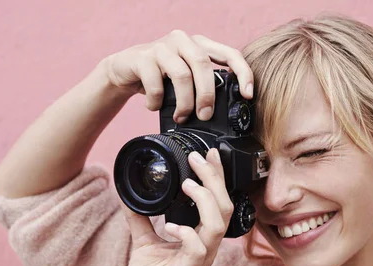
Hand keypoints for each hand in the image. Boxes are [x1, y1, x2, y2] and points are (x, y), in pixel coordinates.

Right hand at [102, 29, 253, 122]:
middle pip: (204, 65)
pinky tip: (154, 106)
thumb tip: (226, 110)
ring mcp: (162, 47)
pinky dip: (156, 101)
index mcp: (200, 45)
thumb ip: (204, 85)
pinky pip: (155, 83)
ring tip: (180, 117)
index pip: (230, 53)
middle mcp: (183, 41)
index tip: (248, 95)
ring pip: (181, 75)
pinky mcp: (142, 57)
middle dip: (207, 95)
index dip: (243, 73)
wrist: (124, 70)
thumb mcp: (186, 78)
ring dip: (184, 103)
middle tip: (205, 115)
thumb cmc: (160, 76)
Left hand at [119, 148, 233, 265]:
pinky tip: (171, 226)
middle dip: (213, 179)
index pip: (218, 201)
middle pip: (224, 205)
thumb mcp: (144, 240)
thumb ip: (141, 217)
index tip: (208, 155)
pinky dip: (187, 232)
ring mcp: (200, 258)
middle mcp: (206, 245)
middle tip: (199, 159)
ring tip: (188, 184)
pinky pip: (198, 248)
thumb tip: (129, 194)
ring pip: (218, 222)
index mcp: (200, 236)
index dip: (215, 177)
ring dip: (204, 199)